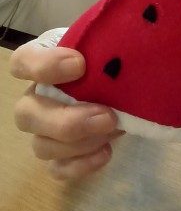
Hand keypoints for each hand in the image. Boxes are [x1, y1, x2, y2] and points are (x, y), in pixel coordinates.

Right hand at [10, 29, 120, 179]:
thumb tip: (127, 44)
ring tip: (114, 129)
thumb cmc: (109, 54)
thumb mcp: (108, 41)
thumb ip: (107, 42)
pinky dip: (81, 165)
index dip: (44, 66)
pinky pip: (58, 169)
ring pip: (42, 146)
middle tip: (107, 116)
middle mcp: (36, 96)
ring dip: (79, 144)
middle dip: (66, 121)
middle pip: (25, 114)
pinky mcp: (59, 154)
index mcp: (43, 60)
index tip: (80, 65)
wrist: (124, 79)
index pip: (22, 62)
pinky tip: (107, 152)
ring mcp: (44, 128)